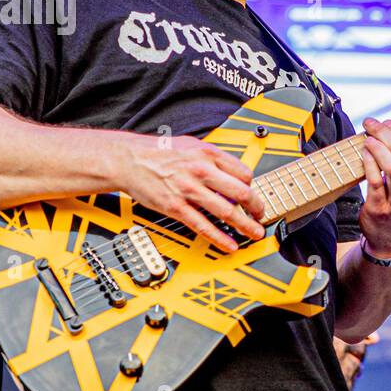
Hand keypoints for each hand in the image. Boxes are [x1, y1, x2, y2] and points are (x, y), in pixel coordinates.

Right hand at [117, 133, 266, 253]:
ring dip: (245, 226)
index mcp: (208, 154)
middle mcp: (202, 171)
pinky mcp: (176, 207)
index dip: (252, 187)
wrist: (129, 160)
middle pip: (241, 193)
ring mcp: (189, 190)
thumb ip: (213, 158)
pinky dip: (220, 238)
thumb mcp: (192, 145)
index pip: (244, 173)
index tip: (253, 196)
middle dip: (257, 208)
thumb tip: (232, 172)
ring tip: (254, 233)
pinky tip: (229, 245)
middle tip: (261, 216)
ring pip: (227, 212)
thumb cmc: (158, 152)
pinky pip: (203, 226)